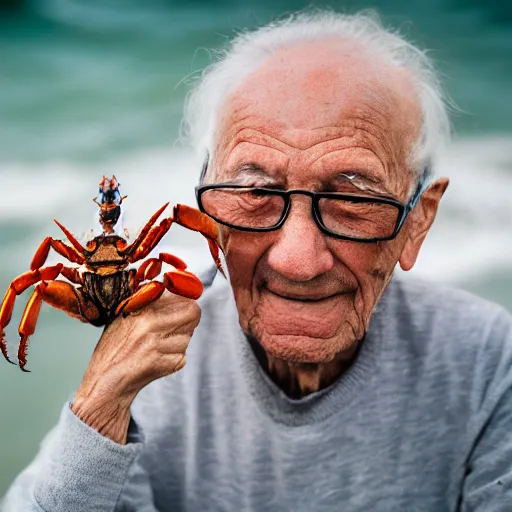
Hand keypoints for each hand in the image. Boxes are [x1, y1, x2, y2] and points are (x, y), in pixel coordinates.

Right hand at [71, 292, 199, 443]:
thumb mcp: (124, 316)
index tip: (184, 306)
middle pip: (192, 315)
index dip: (186, 303)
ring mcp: (158, 346)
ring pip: (188, 337)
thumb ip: (148, 302)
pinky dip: (174, 358)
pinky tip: (157, 359)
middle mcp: (151, 326)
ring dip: (180, 341)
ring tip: (160, 344)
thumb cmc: (114, 347)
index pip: (183, 299)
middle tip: (180, 324)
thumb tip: (175, 293)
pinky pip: (182, 357)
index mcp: (142, 310)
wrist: (104, 382)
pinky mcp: (164, 365)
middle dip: (190, 319)